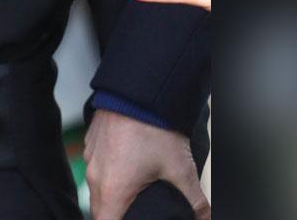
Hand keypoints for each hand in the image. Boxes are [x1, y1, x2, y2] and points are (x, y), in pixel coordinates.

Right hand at [85, 109, 209, 219]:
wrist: (139, 90)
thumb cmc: (155, 129)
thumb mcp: (181, 170)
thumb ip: (195, 202)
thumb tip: (205, 218)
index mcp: (112, 189)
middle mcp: (95, 175)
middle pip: (99, 210)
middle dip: (116, 215)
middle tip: (136, 213)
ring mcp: (91, 157)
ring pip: (96, 188)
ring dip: (111, 194)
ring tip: (134, 190)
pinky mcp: (92, 142)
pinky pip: (96, 166)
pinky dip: (108, 172)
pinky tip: (128, 165)